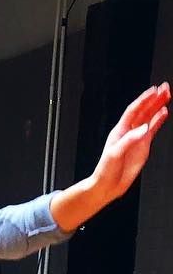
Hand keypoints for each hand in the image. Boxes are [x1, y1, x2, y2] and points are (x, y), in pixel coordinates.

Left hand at [91, 82, 168, 200]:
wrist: (107, 186)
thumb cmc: (105, 170)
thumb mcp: (115, 154)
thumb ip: (129, 141)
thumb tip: (145, 128)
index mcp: (119, 131)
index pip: (133, 111)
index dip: (144, 100)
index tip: (154, 90)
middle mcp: (128, 132)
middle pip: (143, 111)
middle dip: (154, 99)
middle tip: (165, 88)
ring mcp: (137, 138)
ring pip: (149, 118)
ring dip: (158, 106)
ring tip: (167, 95)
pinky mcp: (143, 146)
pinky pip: (152, 129)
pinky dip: (158, 120)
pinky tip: (164, 112)